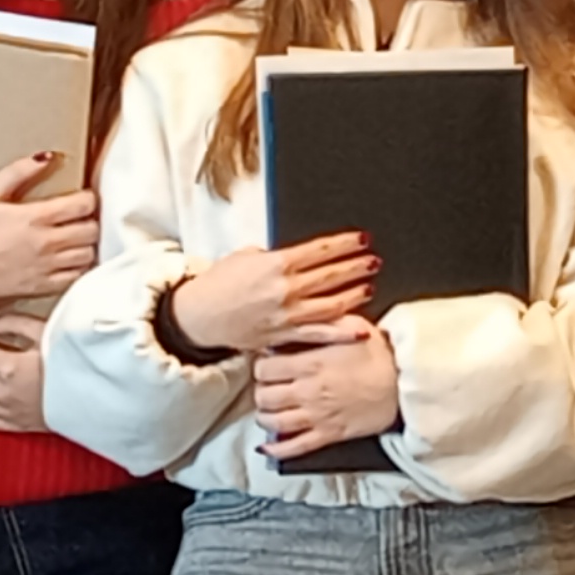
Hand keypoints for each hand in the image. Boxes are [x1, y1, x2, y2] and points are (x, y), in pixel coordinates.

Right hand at [0, 153, 98, 299]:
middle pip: (91, 231)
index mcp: (34, 217)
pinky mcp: (43, 286)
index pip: (82, 206)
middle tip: (79, 218)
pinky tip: (69, 259)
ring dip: (86, 245)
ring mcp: (46, 267)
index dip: (88, 199)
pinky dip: (78, 267)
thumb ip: (18, 172)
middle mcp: (45, 243)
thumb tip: (46, 157)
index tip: (81, 198)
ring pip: (88, 255)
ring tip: (75, 239)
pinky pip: (76, 277)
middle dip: (89, 221)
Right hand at [168, 231, 376, 354]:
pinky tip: (361, 328)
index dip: (346, 244)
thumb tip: (292, 257)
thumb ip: (272, 255)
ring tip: (370, 285)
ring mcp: (288, 314)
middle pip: (332, 275)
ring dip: (355, 293)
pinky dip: (343, 332)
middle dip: (357, 266)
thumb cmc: (218, 285)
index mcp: (277, 263)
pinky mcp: (285, 335)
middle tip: (374, 260)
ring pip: (332, 303)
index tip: (362, 239)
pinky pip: (320, 334)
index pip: (321, 250)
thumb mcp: (245, 256)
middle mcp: (286, 289)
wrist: (200, 316)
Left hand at [250, 320, 396, 455]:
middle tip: (268, 386)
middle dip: (262, 390)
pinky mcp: (328, 435)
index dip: (261, 365)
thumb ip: (320, 323)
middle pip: (263, 396)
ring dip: (265, 416)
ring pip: (273, 422)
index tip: (266, 363)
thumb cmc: (380, 353)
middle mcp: (307, 391)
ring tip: (269, 410)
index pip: (263, 368)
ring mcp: (316, 416)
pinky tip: (268, 446)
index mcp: (310, 363)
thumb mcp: (349, 326)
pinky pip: (295, 447)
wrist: (404, 382)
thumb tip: (298, 319)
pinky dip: (277, 449)